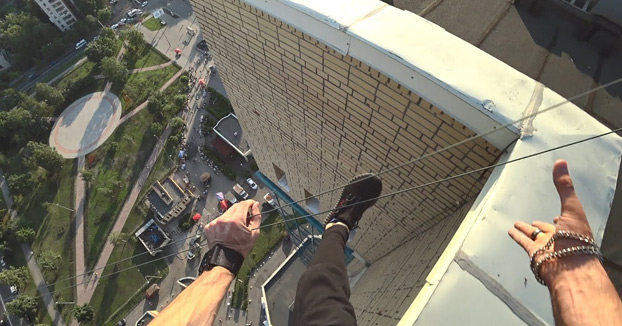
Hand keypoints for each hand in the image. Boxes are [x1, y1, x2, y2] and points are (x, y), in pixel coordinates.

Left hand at [204, 200, 261, 257]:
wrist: (226, 259)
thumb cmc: (241, 248)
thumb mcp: (254, 233)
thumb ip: (256, 217)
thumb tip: (256, 205)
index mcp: (236, 220)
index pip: (244, 204)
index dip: (250, 203)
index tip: (252, 204)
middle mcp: (224, 219)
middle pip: (235, 207)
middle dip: (242, 209)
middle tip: (245, 217)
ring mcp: (215, 222)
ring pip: (227, 213)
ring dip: (232, 216)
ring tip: (235, 227)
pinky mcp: (209, 226)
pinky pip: (219, 219)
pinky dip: (223, 222)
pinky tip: (227, 230)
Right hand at [508, 160, 595, 283]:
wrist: (570, 266)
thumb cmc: (576, 238)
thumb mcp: (572, 207)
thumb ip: (564, 186)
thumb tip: (560, 161)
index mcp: (571, 228)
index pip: (565, 221)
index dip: (561, 218)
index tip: (557, 216)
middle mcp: (559, 238)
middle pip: (547, 230)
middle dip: (540, 225)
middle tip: (533, 221)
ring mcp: (546, 246)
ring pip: (533, 236)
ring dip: (525, 230)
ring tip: (517, 225)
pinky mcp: (534, 253)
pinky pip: (523, 242)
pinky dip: (516, 237)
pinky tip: (510, 231)